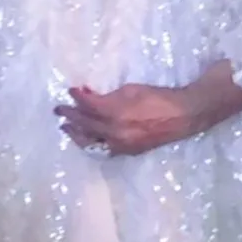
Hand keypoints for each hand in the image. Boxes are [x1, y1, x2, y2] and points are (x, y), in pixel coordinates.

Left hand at [54, 83, 199, 156]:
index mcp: (114, 112)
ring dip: (77, 134)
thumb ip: (108, 95)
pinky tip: (87, 139)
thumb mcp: (130, 89)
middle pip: (85, 124)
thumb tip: (90, 96)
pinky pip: (104, 149)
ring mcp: (120, 144)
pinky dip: (93, 144)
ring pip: (91, 141)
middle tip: (59, 110)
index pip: (87, 105)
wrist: (181, 115)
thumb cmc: (157, 97)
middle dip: (70, 116)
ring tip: (66, 127)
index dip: (76, 97)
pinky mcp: (128, 151)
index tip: (70, 91)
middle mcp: (114, 131)